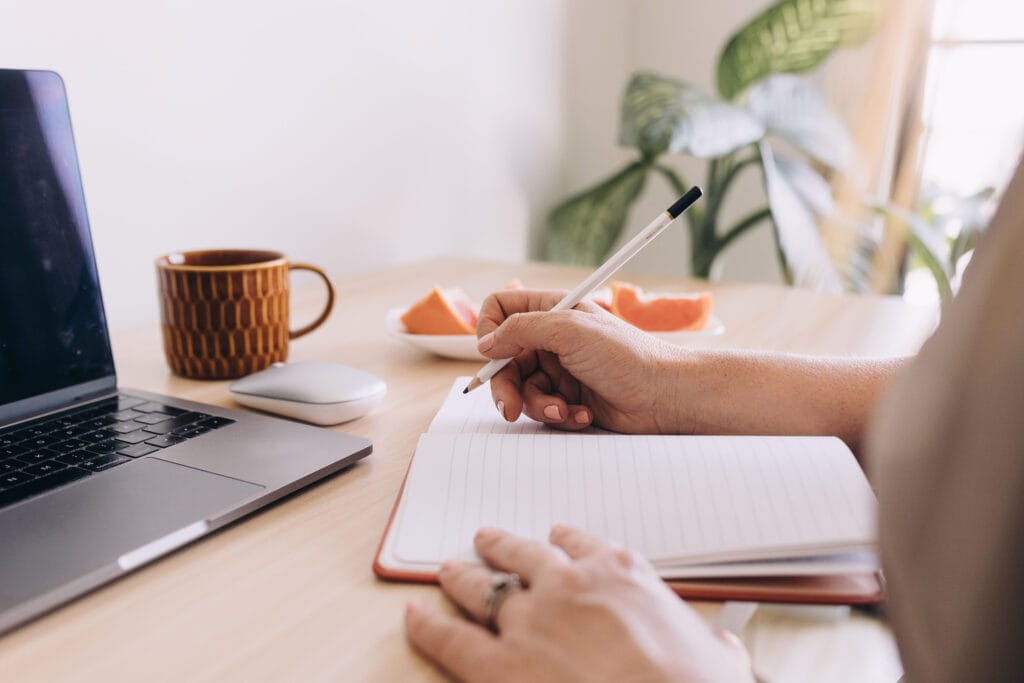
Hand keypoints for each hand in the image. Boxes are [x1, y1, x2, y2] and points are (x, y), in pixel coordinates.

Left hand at [405, 526, 753, 682]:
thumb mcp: (721, 657)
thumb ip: (713, 644)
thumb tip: (725, 651)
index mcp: (619, 573)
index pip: (582, 545)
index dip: (563, 542)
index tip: (556, 539)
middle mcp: (568, 585)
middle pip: (523, 555)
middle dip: (501, 546)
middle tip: (486, 539)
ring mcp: (530, 620)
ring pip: (484, 587)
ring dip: (463, 575)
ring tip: (449, 568)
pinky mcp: (501, 665)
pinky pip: (451, 638)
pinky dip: (427, 624)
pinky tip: (413, 614)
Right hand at [475, 289, 689, 433]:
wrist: (665, 396)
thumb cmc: (626, 355)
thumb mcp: (569, 330)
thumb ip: (521, 329)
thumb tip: (485, 342)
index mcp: (552, 310)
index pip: (501, 309)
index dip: (489, 330)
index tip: (492, 353)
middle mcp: (552, 338)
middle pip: (503, 359)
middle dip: (506, 386)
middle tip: (510, 408)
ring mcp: (560, 369)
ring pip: (522, 389)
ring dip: (538, 405)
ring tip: (563, 410)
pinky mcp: (569, 397)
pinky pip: (544, 408)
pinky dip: (559, 414)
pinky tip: (582, 414)